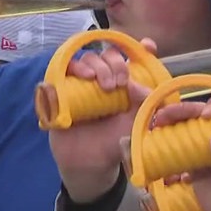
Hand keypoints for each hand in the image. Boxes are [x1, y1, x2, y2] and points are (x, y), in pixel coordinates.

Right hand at [48, 39, 156, 202]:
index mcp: (125, 84)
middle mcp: (105, 79)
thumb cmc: (115, 142)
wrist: (89, 164)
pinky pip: (62, 70)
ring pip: (86, 59)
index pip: (133, 58)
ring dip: (95, 65)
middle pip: (107, 55)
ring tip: (100, 83)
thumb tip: (139, 85)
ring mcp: (83, 84)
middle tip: (119, 83)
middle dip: (115, 62)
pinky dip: (72, 68)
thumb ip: (144, 103)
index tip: (148, 46)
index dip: (141, 48)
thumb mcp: (136, 123)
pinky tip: (83, 77)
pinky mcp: (62, 92)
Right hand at [153, 96, 210, 210]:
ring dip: (171, 125)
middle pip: (203, 114)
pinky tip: (157, 154)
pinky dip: (167, 152)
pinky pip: (178, 153)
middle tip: (165, 114)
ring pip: (188, 130)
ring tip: (157, 125)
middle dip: (184, 111)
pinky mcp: (196, 165)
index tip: (206, 116)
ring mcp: (209, 149)